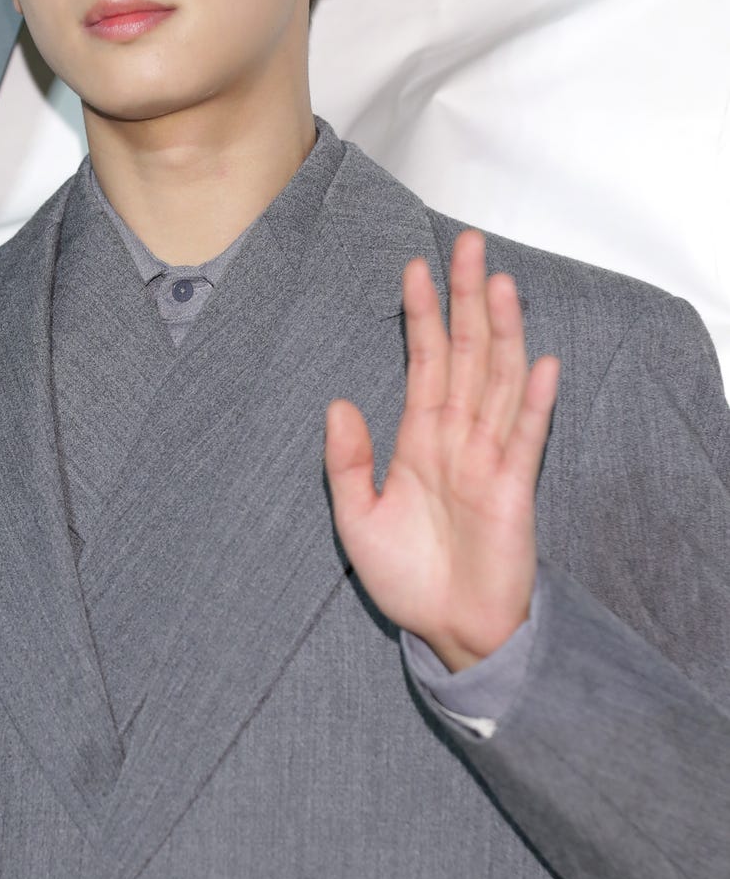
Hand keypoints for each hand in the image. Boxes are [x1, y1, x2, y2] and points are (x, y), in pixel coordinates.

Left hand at [325, 228, 559, 671]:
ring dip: (501, 332)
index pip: (423, 360)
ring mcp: (490, 458)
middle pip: (465, 353)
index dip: (420, 314)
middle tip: (467, 245)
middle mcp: (458, 436)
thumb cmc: (408, 578)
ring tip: (499, 283)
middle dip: (465, 299)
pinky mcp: (514, 489)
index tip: (415, 268)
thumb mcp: (357, 519)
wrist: (448, 633)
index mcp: (420, 437)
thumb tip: (337, 401)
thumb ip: (347, 462)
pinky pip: (526, 437)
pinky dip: (533, 401)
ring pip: (496, 380)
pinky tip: (540, 362)